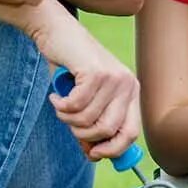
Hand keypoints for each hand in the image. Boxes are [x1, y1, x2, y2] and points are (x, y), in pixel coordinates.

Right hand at [25, 9, 140, 161]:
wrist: (56, 32)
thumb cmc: (70, 67)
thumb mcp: (85, 99)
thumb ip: (91, 125)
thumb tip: (94, 155)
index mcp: (130, 92)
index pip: (131, 133)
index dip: (112, 149)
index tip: (93, 153)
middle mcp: (127, 84)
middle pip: (108, 130)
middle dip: (83, 133)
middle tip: (68, 122)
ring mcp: (113, 77)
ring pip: (88, 119)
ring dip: (67, 117)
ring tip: (60, 103)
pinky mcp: (95, 72)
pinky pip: (75, 106)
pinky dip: (60, 105)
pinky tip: (56, 95)